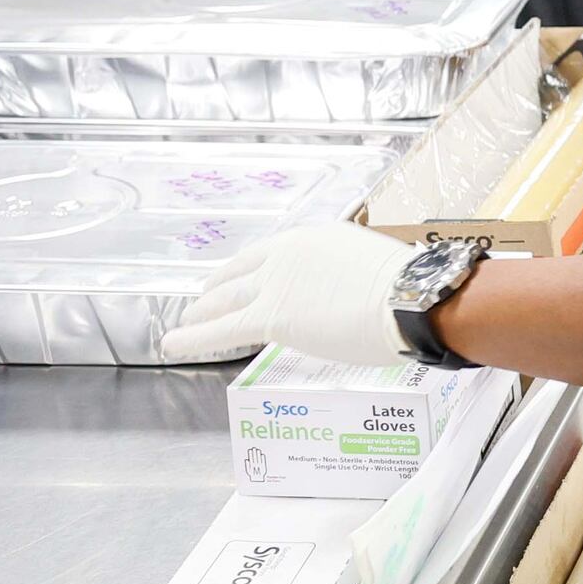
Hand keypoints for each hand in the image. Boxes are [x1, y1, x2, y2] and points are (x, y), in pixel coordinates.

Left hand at [157, 220, 418, 366]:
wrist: (410, 299)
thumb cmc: (407, 289)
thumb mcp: (371, 267)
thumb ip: (347, 277)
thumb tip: (351, 295)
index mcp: (311, 239)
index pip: (267, 256)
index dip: (246, 270)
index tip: (237, 279)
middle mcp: (286, 255)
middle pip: (240, 275)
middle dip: (218, 289)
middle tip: (203, 300)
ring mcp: (275, 285)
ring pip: (225, 301)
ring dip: (201, 312)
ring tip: (185, 323)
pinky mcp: (270, 317)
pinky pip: (222, 330)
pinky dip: (193, 337)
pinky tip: (173, 344)